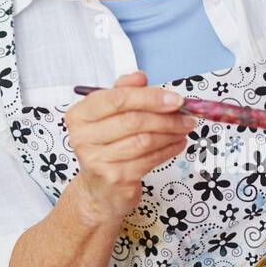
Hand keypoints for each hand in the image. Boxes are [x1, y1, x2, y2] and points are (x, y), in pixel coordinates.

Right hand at [66, 71, 197, 225]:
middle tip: (186, 114)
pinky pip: (150, 159)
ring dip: (171, 133)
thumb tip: (140, 76)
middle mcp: (82, 137)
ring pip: (144, 140)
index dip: (149, 97)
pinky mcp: (115, 178)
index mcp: (79, 115)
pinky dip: (169, 149)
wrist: (99, 190)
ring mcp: (98, 160)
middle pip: (132, 120)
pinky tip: (177, 143)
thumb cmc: (106, 146)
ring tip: (184, 128)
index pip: (116, 99)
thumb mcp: (109, 115)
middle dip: (165, 116)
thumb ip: (123, 91)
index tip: (174, 98)